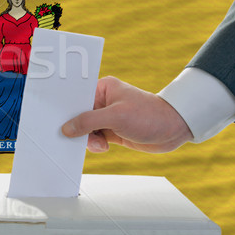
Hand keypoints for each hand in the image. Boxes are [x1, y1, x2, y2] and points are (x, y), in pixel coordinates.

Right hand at [61, 76, 192, 152]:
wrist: (174, 129)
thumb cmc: (150, 115)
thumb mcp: (116, 117)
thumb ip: (88, 122)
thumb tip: (67, 128)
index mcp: (102, 88)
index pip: (76, 98)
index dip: (66, 110)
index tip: (59, 122)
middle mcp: (102, 101)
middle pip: (78, 116)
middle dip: (78, 128)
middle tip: (79, 137)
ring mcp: (107, 117)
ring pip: (85, 130)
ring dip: (88, 139)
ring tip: (100, 143)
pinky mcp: (112, 131)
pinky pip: (94, 138)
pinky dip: (95, 145)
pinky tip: (104, 146)